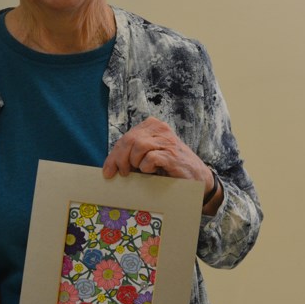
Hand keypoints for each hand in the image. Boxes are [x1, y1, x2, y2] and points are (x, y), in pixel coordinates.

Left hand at [103, 117, 220, 211]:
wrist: (196, 177)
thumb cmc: (170, 167)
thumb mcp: (149, 155)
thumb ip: (133, 154)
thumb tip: (111, 165)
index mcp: (152, 126)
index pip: (126, 137)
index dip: (114, 155)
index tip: (108, 171)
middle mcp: (160, 129)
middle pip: (129, 140)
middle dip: (120, 159)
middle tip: (122, 174)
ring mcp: (167, 140)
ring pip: (138, 146)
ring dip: (134, 163)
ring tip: (140, 171)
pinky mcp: (172, 154)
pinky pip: (150, 158)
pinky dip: (146, 167)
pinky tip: (151, 171)